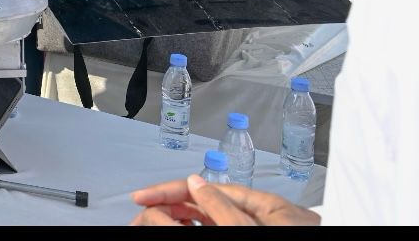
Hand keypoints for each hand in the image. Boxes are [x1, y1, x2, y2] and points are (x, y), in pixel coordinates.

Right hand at [130, 174, 319, 225]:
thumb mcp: (253, 229)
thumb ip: (224, 208)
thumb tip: (197, 183)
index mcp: (273, 208)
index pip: (215, 189)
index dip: (176, 189)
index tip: (147, 193)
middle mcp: (270, 219)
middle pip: (214, 203)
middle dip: (177, 201)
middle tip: (145, 203)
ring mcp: (263, 231)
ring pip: (217, 219)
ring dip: (185, 215)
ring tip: (157, 215)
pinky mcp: (258, 238)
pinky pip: (222, 228)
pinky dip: (201, 226)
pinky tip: (185, 225)